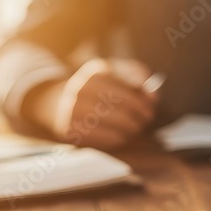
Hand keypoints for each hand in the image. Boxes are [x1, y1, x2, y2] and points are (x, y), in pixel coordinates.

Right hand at [23, 58, 158, 149]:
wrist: (56, 105)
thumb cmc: (94, 91)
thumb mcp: (110, 75)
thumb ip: (134, 76)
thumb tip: (154, 95)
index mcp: (94, 71)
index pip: (127, 81)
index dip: (143, 93)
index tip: (154, 101)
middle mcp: (81, 88)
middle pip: (122, 102)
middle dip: (139, 111)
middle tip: (147, 118)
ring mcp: (74, 110)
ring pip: (114, 120)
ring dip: (131, 127)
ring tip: (136, 128)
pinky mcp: (71, 130)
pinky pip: (103, 137)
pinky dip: (118, 138)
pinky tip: (123, 137)